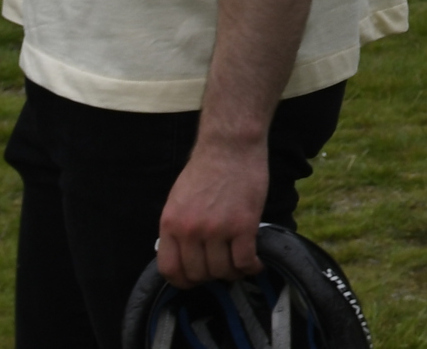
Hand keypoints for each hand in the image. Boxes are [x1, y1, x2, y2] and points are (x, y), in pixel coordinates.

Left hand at [156, 133, 267, 286]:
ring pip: (222, 270)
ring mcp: (217, 229)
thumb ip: (178, 227)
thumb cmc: (206, 168)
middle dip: (211, 276)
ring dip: (233, 273)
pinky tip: (256, 264)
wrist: (230, 146)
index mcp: (170, 225)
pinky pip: (245, 260)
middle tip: (223, 269)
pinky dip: (251, 267)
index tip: (196, 280)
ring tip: (241, 265)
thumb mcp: (178, 199)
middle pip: (198, 273)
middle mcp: (191, 231)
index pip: (170, 269)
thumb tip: (183, 252)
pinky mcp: (243, 225)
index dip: (183, 281)